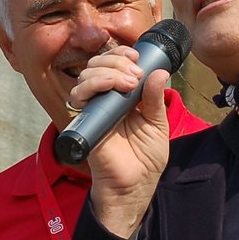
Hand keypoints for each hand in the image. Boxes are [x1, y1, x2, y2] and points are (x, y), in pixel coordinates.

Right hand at [67, 44, 171, 238]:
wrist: (134, 185)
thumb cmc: (145, 158)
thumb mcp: (157, 124)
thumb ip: (155, 99)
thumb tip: (159, 71)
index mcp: (122, 96)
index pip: (114, 64)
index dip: (121, 54)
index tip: (136, 56)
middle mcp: (105, 99)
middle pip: (98, 64)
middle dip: (117, 61)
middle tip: (136, 74)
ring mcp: (93, 108)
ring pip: (86, 75)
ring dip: (108, 71)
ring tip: (129, 83)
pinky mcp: (84, 120)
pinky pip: (78, 96)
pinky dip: (93, 85)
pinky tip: (112, 88)